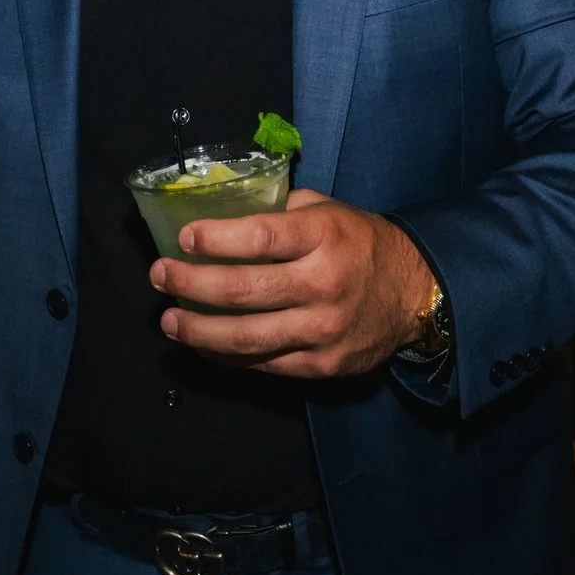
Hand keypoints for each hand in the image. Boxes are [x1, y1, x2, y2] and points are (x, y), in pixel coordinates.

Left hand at [152, 190, 436, 378]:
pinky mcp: (322, 365)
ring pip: (247, 336)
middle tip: (159, 277)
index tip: (182, 238)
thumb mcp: (328, 210)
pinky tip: (204, 345)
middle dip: (190, 285)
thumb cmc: (360, 243)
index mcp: (324, 236)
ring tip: (169, 320)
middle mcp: (323, 284)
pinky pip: (264, 363)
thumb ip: (280, 211)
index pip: (260, 239)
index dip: (215, 239)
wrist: (415, 294)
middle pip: (243, 291)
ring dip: (198, 330)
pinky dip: (227, 355)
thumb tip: (223, 210)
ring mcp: (323, 329)